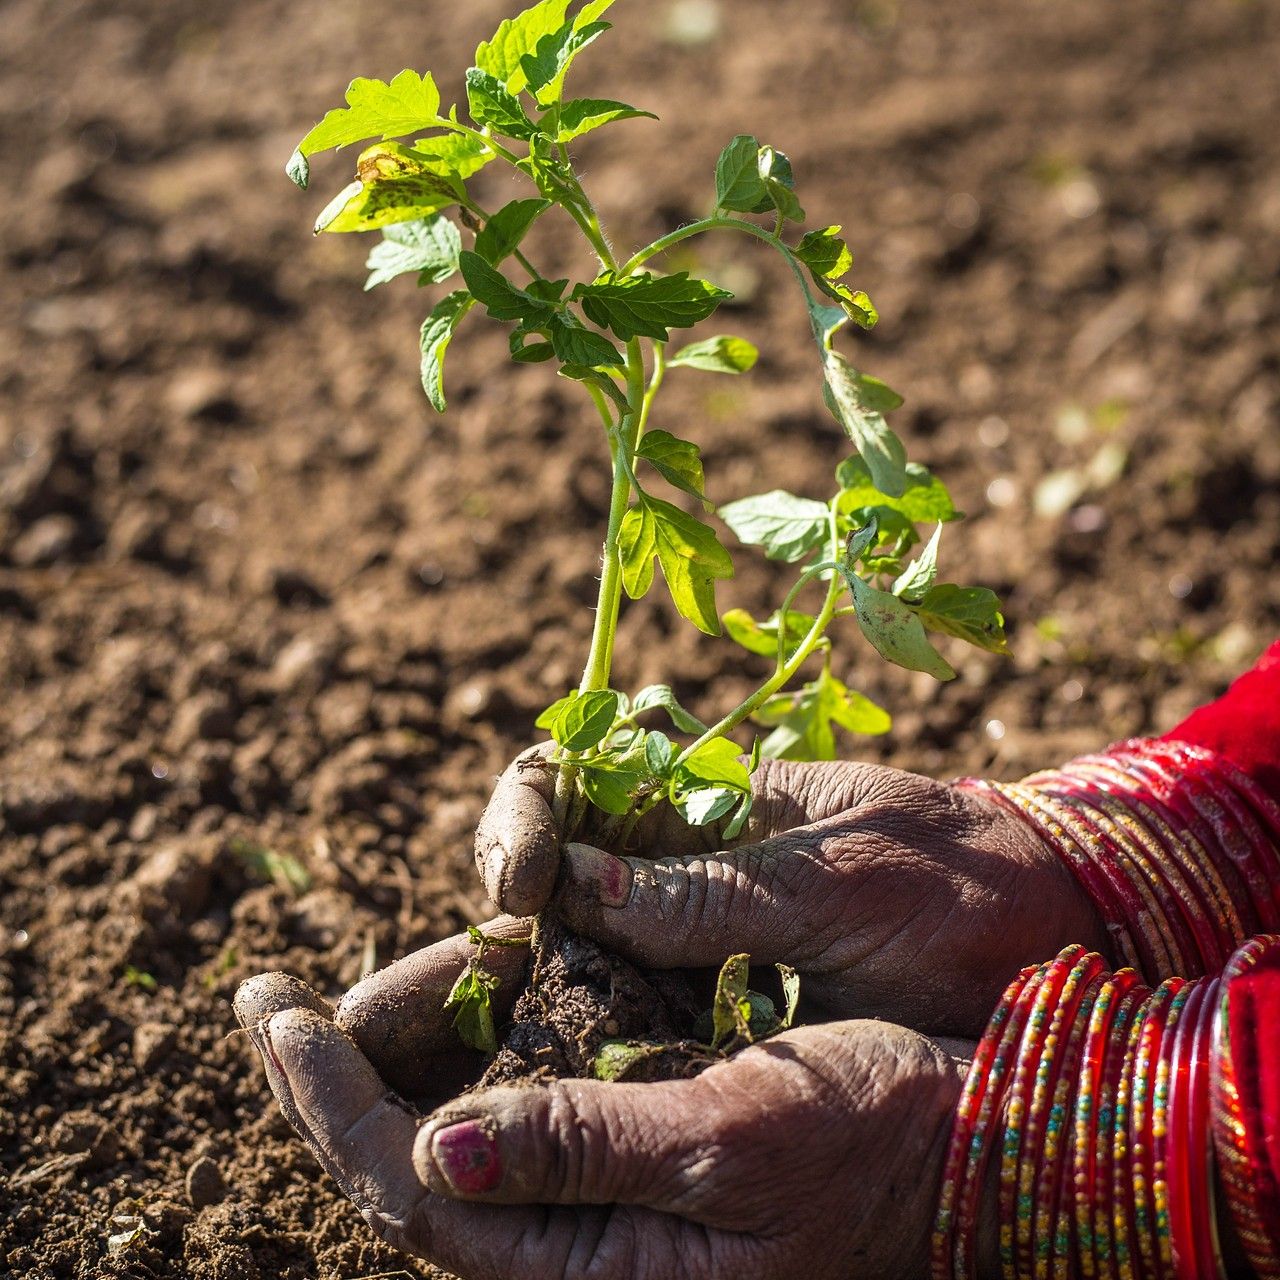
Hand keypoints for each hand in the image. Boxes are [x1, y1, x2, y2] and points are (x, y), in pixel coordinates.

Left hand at [235, 934, 969, 1279]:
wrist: (975, 1126)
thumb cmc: (876, 1136)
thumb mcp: (734, 1140)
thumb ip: (587, 1149)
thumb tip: (438, 1150)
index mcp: (600, 1269)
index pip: (419, 1196)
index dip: (335, 1107)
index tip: (276, 1018)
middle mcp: (590, 1236)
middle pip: (420, 1168)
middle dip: (339, 1084)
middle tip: (270, 1005)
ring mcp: (611, 1179)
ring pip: (466, 1125)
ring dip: (402, 1056)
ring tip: (329, 1002)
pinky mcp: (642, 1127)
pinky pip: (533, 1088)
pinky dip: (482, 1032)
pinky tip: (456, 987)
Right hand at [475, 750, 1110, 1034]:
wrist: (1060, 939)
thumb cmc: (962, 887)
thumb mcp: (839, 885)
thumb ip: (714, 892)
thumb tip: (571, 884)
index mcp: (714, 798)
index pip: (576, 778)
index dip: (525, 816)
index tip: (519, 882)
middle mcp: (690, 860)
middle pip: (554, 861)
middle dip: (501, 902)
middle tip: (477, 964)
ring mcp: (703, 933)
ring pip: (580, 945)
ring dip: (524, 978)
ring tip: (475, 1029)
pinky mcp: (724, 1003)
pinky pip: (633, 1010)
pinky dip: (587, 1031)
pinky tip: (553, 1064)